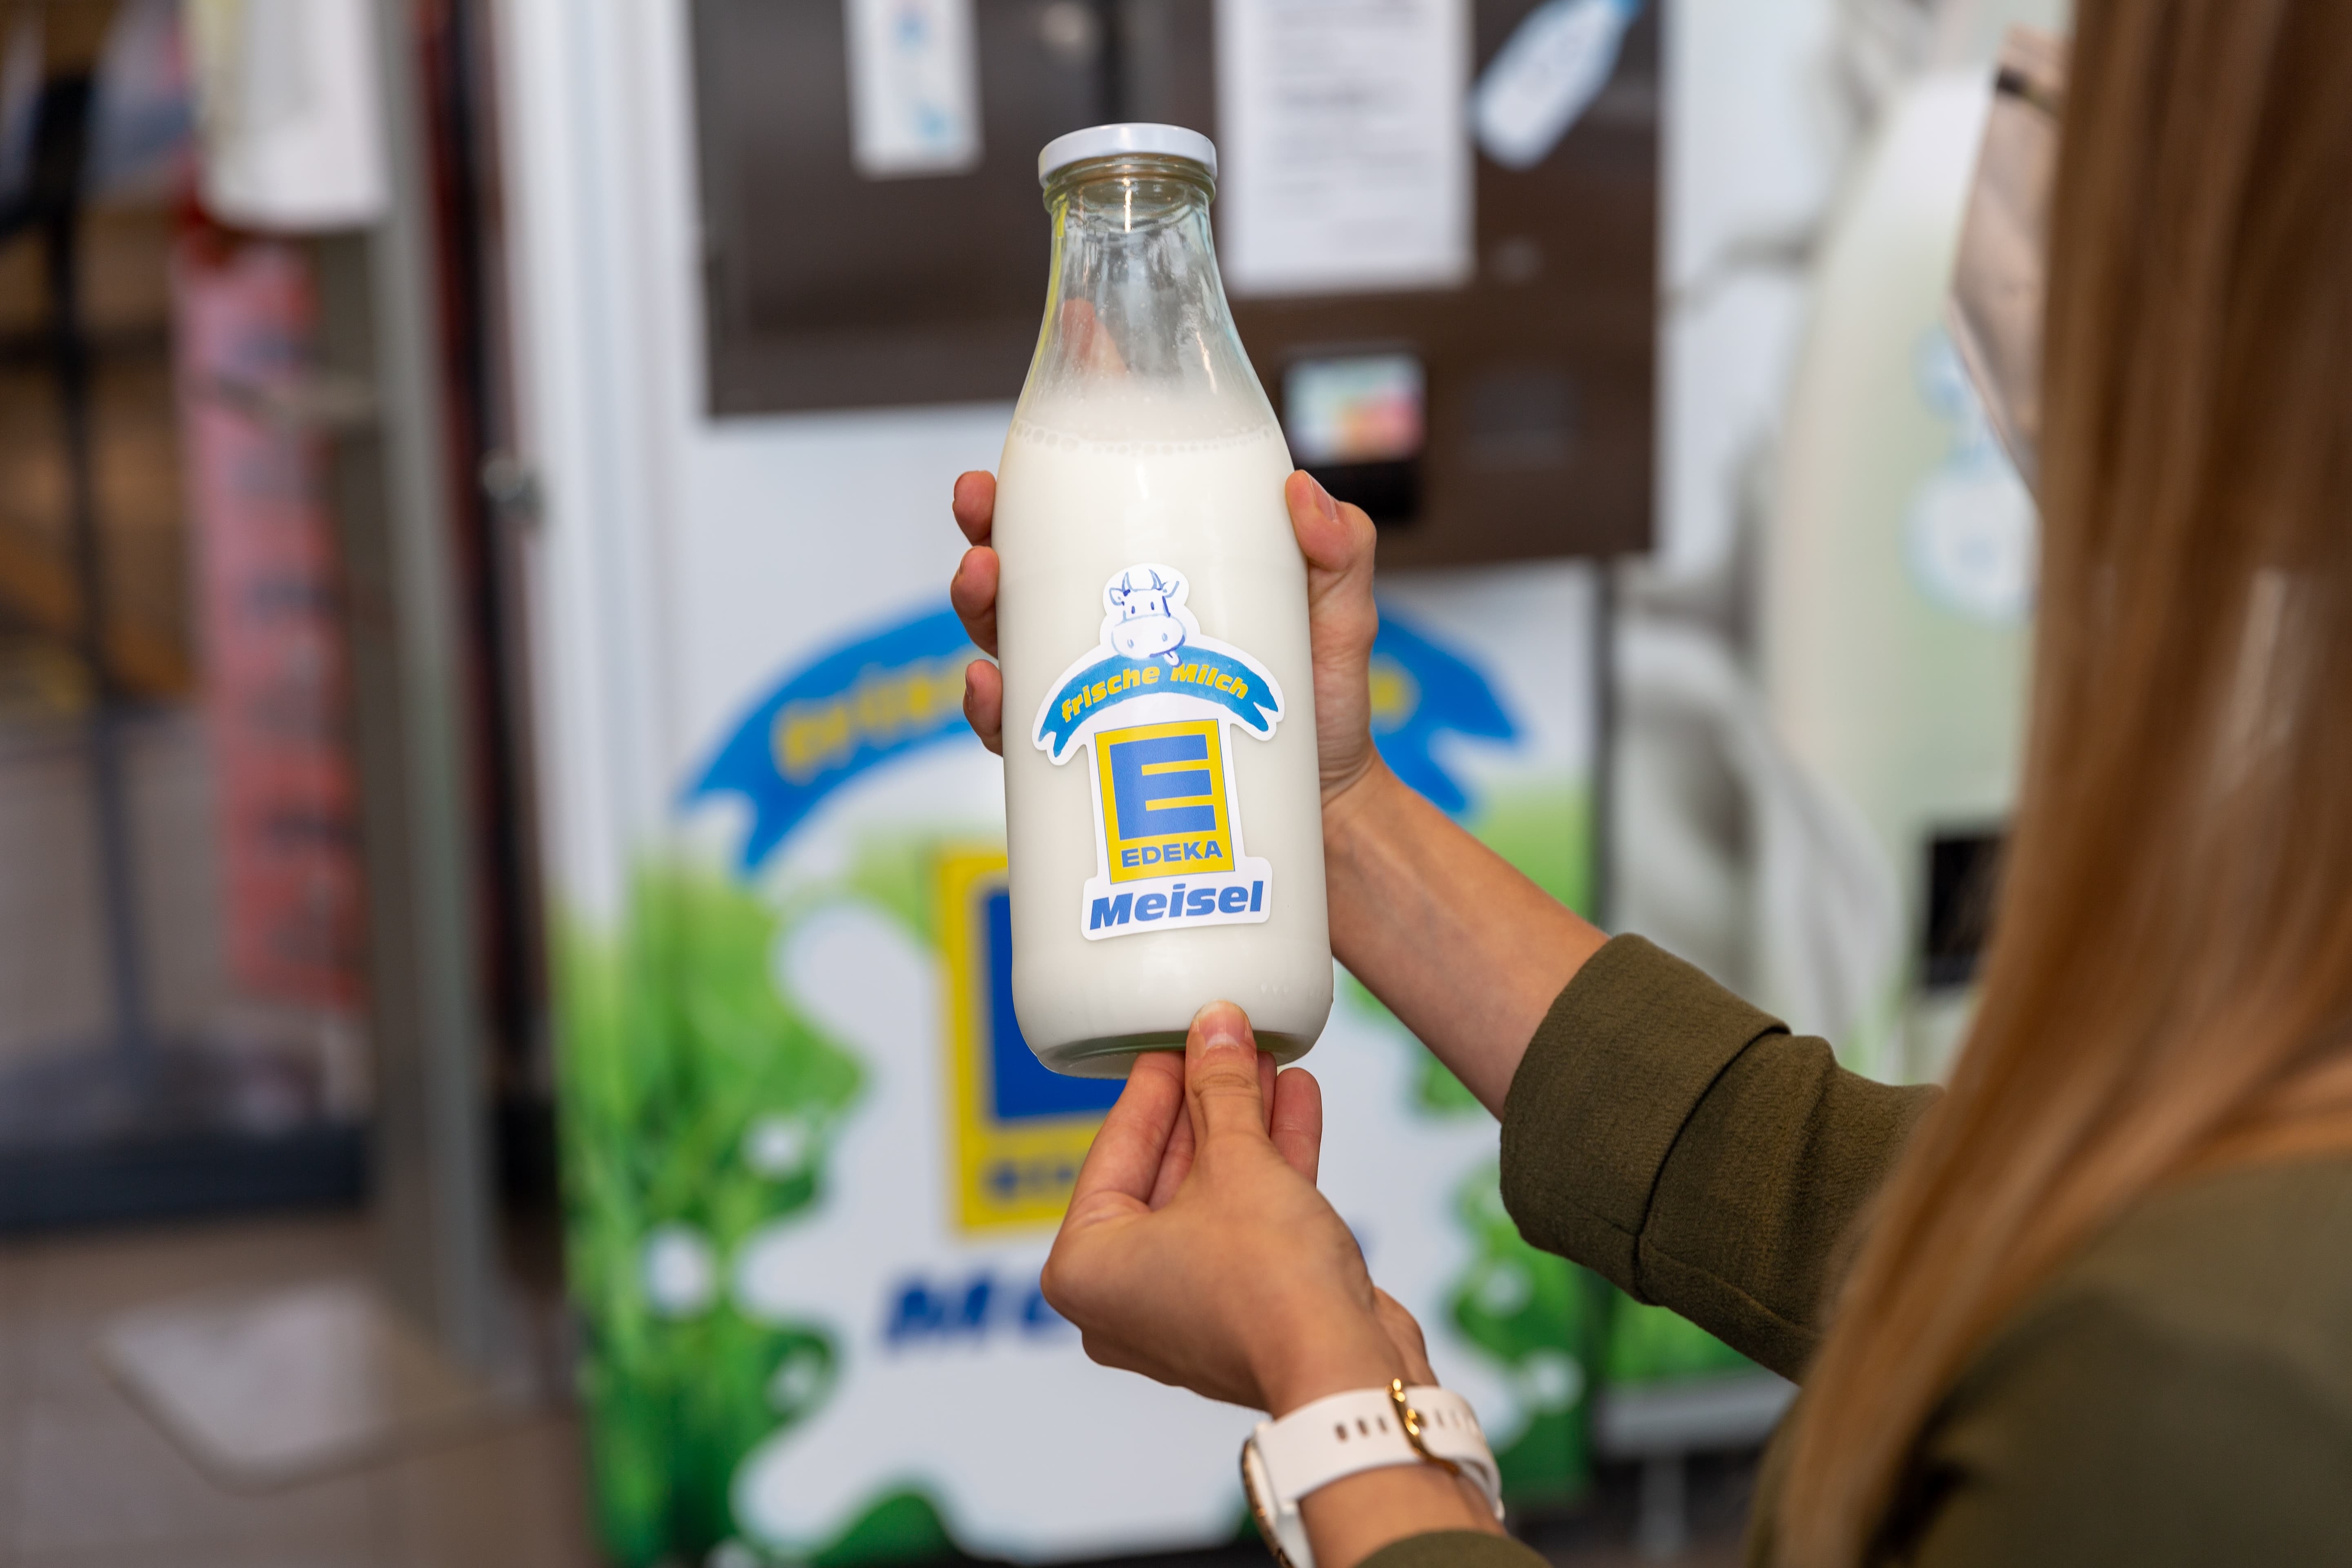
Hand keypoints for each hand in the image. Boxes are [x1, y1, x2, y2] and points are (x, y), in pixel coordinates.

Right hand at [948, 469, 1387, 812]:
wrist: (1328, 813)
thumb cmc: (1325, 705)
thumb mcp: (1341, 617)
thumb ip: (1340, 552)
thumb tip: (1302, 493)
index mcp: (1155, 582)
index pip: (1079, 520)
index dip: (1029, 486)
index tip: (1001, 470)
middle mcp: (1108, 633)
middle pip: (1021, 574)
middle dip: (983, 540)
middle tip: (982, 524)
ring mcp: (1092, 695)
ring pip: (1005, 643)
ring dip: (975, 609)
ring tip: (982, 585)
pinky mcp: (1088, 762)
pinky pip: (1019, 734)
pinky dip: (992, 709)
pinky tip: (993, 687)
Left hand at [1041, 1001, 1397, 1412]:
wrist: (1344, 1372)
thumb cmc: (1267, 1286)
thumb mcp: (1236, 1160)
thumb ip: (1219, 1088)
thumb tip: (1215, 1026)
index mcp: (1085, 1268)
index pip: (1115, 1150)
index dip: (1153, 1085)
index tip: (1174, 1039)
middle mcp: (1125, 1298)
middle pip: (1164, 1171)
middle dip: (1207, 1104)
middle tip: (1225, 1044)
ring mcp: (1185, 1308)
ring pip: (1212, 1195)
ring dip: (1245, 1128)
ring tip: (1268, 1063)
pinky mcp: (1242, 1311)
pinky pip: (1245, 1223)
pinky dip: (1269, 1168)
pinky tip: (1295, 1105)